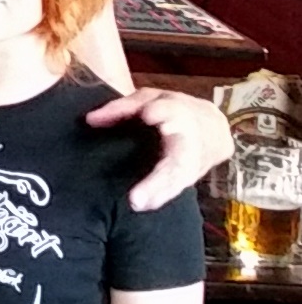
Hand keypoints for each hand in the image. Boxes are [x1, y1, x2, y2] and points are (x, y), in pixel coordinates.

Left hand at [87, 86, 232, 208]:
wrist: (215, 128)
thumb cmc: (174, 110)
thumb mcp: (151, 98)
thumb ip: (121, 108)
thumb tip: (90, 120)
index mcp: (180, 113)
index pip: (172, 111)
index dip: (162, 112)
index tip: (148, 114)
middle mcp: (189, 140)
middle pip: (178, 155)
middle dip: (160, 172)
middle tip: (138, 190)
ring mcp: (193, 162)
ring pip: (179, 177)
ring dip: (160, 191)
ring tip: (138, 203)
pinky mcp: (190, 176)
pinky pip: (175, 187)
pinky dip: (160, 196)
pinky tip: (144, 205)